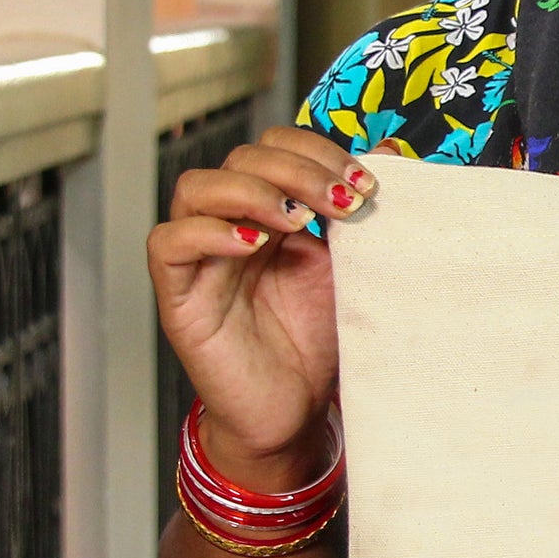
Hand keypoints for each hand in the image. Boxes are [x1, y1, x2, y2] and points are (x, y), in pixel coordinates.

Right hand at [146, 127, 377, 490]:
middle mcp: (230, 224)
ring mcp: (200, 257)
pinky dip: (209, 232)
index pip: (274, 146)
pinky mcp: (179, 295)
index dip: (316, 151)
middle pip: (241, 158)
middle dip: (297, 169)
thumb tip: (390, 152)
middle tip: (343, 199)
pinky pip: (168, 243)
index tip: (365, 183)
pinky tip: (255, 245)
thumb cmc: (318, 342)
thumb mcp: (350, 267)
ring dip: (253, 190)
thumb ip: (360, 213)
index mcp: (269, 210)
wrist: (295, 412)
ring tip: (299, 219)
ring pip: (196, 188)